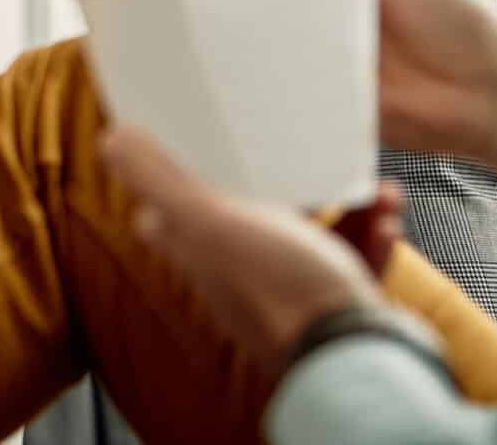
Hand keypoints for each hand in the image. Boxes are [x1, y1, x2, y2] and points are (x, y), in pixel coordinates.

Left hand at [101, 126, 392, 369]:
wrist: (353, 356)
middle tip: (305, 154)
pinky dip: (370, 237)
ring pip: (312, 237)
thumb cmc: (281, 289)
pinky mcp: (337, 306)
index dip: (172, 186)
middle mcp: (243, 277)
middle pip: (252, 220)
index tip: (192, 150)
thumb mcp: (212, 223)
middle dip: (284, 183)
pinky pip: (352, 263)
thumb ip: (161, 182)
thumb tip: (112, 140)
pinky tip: (385, 217)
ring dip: (342, 206)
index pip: (168, 221)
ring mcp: (291, 294)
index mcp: (205, 255)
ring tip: (368, 184)